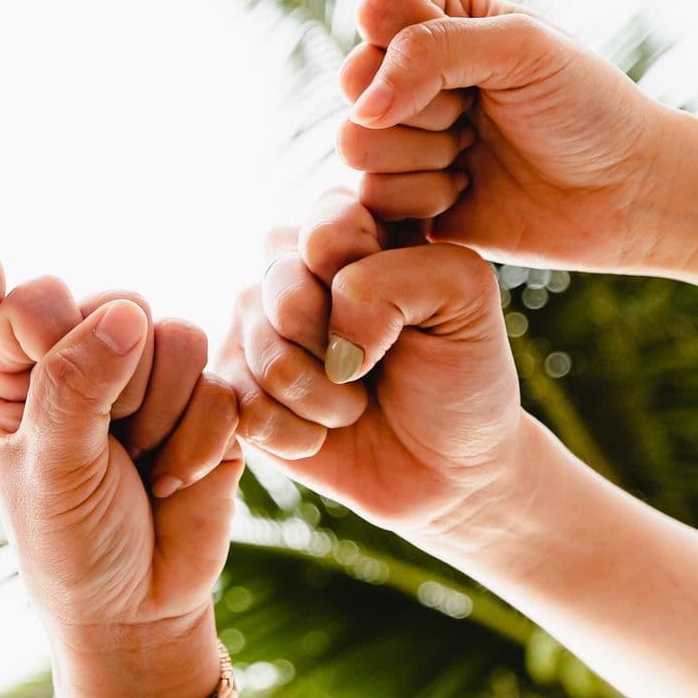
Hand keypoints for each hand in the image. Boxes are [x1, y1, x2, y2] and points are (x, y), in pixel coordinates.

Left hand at [0, 283, 243, 697]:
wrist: (139, 613)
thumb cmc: (72, 544)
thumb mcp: (54, 469)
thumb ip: (76, 386)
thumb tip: (126, 315)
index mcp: (22, 367)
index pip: (39, 300)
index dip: (59, 341)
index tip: (57, 414)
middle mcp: (86, 359)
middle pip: (122, 308)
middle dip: (123, 386)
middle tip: (109, 449)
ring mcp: (153, 380)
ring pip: (182, 338)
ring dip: (164, 416)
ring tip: (142, 467)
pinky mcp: (210, 406)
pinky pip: (222, 386)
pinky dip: (201, 442)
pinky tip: (175, 481)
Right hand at [221, 196, 524, 538]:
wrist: (447, 468)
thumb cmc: (460, 374)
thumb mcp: (465, 297)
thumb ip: (399, 276)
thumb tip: (330, 337)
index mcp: (347, 228)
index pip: (327, 230)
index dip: (367, 286)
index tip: (414, 316)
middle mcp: (289, 266)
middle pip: (284, 288)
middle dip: (344, 347)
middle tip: (376, 367)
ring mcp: (253, 327)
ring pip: (266, 354)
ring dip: (328, 399)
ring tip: (355, 403)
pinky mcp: (232, 388)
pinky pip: (244, 406)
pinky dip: (299, 434)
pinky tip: (322, 434)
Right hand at [342, 0, 670, 271]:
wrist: (626, 194)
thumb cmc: (588, 107)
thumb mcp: (522, 47)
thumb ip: (432, 48)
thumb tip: (362, 105)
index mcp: (437, 17)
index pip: (377, 12)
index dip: (415, 45)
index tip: (478, 63)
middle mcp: (409, 75)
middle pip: (356, 82)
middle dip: (425, 107)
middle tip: (477, 115)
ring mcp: (403, 138)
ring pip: (356, 143)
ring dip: (426, 155)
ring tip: (474, 154)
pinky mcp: (403, 199)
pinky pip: (372, 198)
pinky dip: (426, 199)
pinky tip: (468, 193)